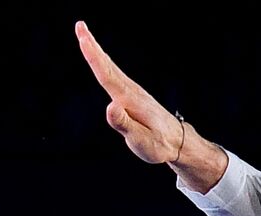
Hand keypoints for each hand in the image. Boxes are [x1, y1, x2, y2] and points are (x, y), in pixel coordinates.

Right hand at [75, 21, 183, 164]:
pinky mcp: (135, 97)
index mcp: (129, 101)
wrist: (180, 143)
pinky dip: (106, 64)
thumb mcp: (141, 140)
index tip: (83, 39)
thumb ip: (124, 124)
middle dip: (92, 46)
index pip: (107, 76)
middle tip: (80, 25)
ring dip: (98, 52)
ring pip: (112, 69)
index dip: (94, 58)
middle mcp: (132, 92)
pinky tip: (103, 62)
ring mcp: (134, 93)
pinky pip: (116, 76)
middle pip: (108, 66)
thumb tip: (110, 106)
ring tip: (85, 37)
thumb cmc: (160, 145)